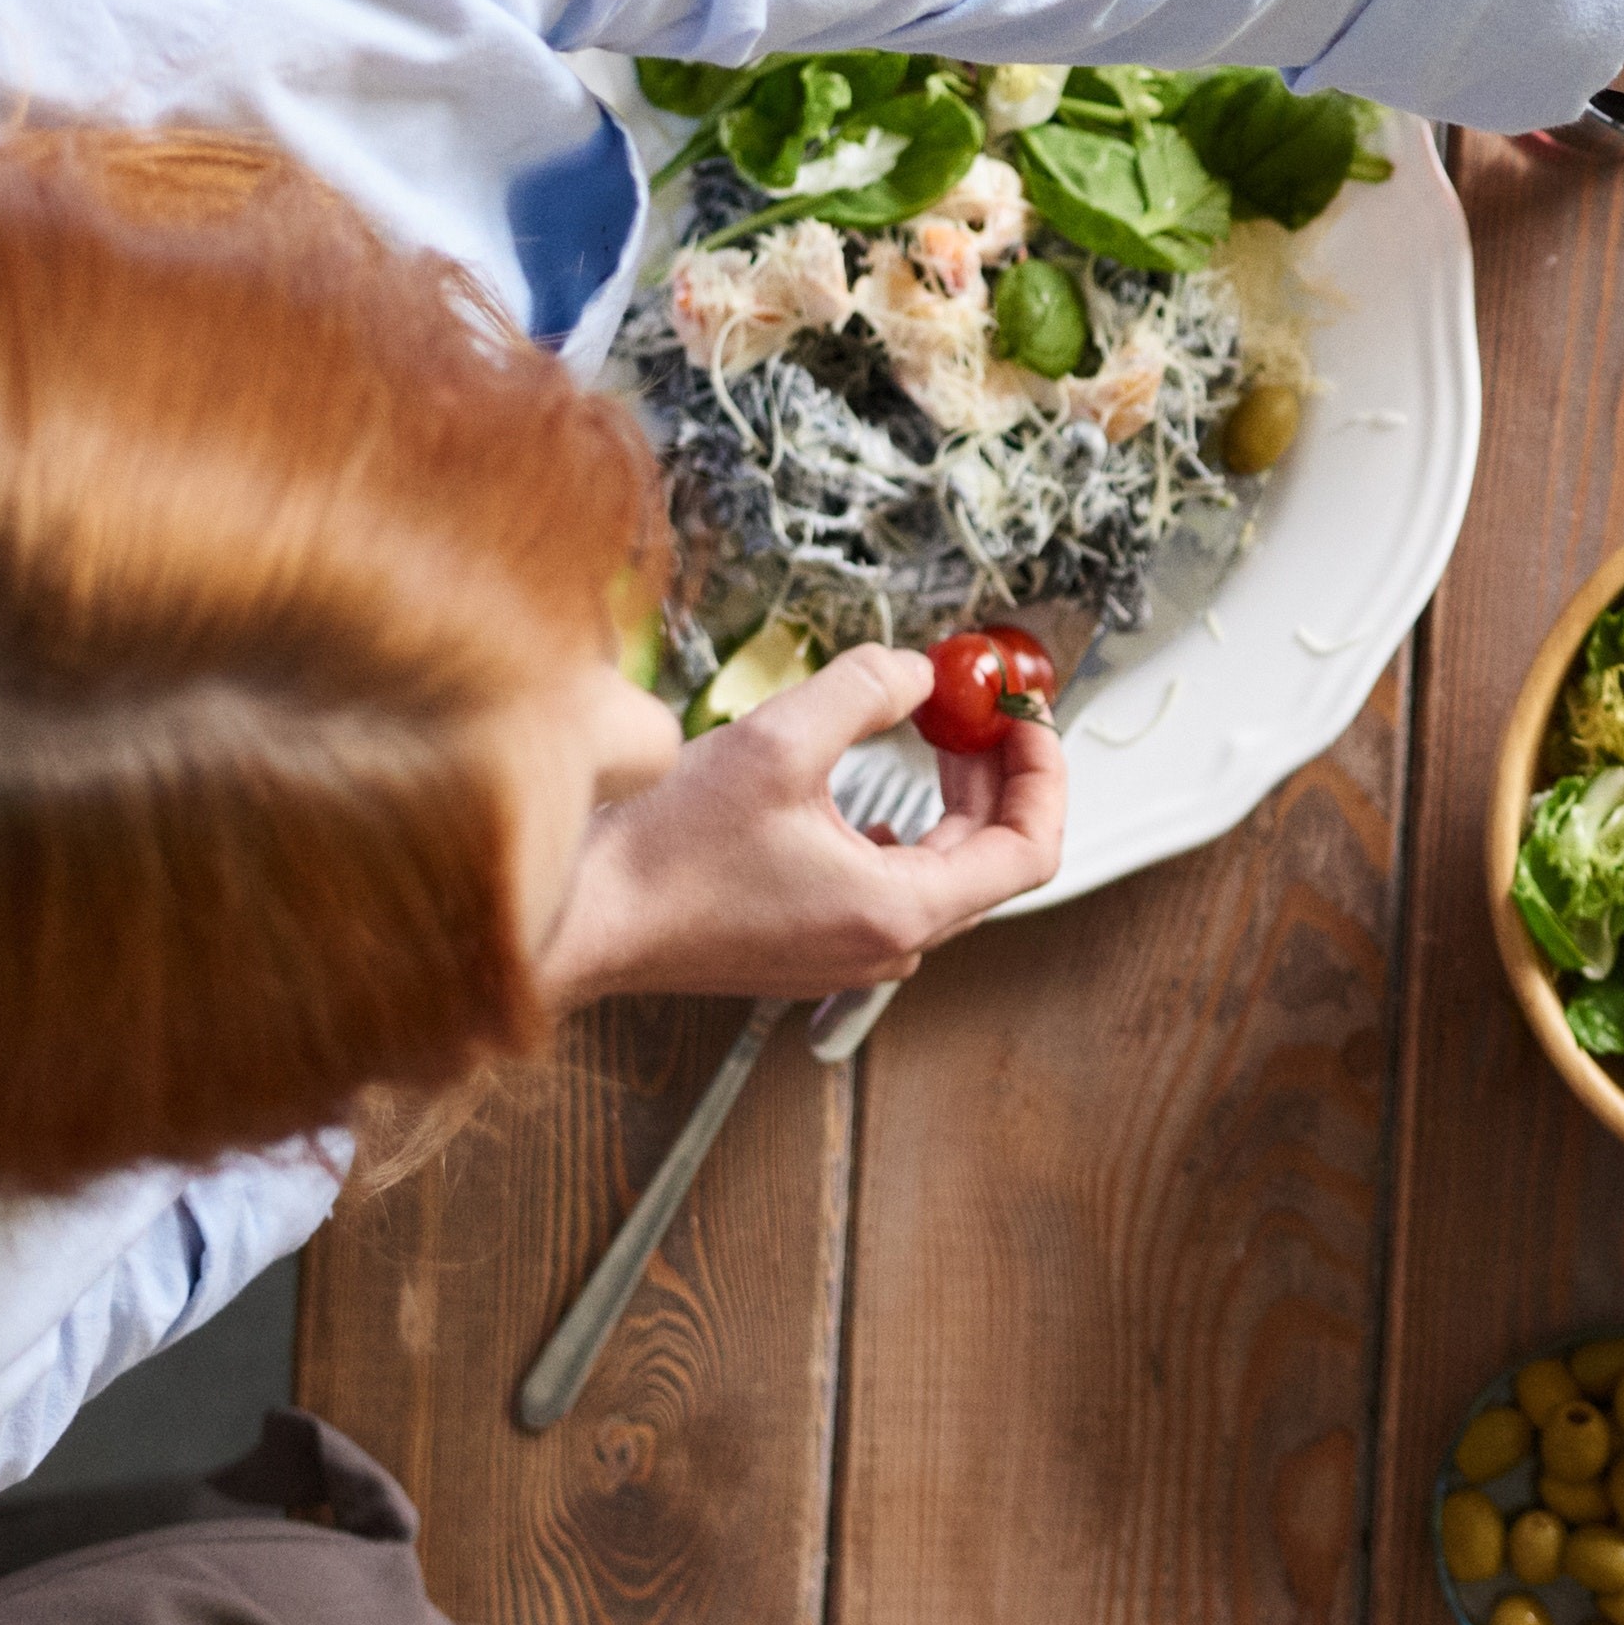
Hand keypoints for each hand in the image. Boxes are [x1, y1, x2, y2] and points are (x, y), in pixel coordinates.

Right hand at [533, 645, 1064, 1004]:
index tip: (1027, 719)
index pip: (1030, 848)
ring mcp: (848, 952)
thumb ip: (865, 691)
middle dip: (997, 774)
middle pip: (991, 857)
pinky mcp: (811, 944)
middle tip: (982, 712)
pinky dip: (904, 831)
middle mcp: (885, 945)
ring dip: (950, 800)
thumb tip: (918, 672)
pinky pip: (891, 886)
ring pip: (942, 871)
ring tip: (938, 735)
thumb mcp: (777, 742)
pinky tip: (876, 797)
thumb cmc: (661, 854)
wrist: (579, 919)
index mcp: (898, 908)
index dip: (1044, 774)